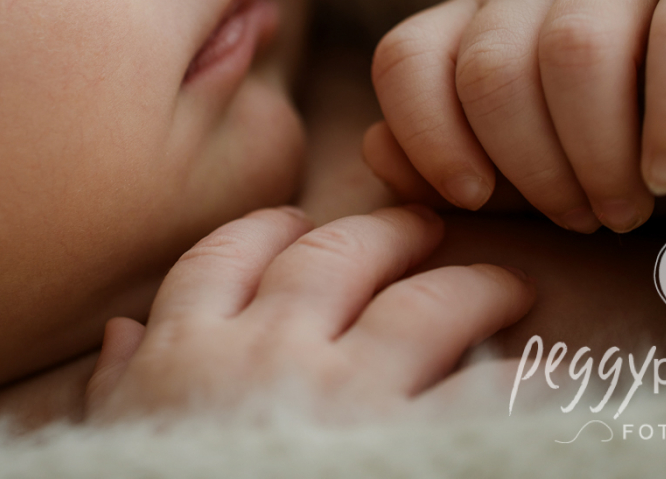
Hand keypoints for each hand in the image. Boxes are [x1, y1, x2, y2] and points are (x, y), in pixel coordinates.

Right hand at [84, 205, 532, 422]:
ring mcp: (347, 395)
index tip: (293, 223)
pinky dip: (525, 381)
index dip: (267, 232)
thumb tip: (121, 337)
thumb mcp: (112, 442)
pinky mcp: (411, 442)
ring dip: (470, 286)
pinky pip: (486, 394)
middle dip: (386, 234)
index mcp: (187, 350)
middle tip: (421, 226)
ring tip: (506, 285)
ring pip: (423, 306)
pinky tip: (553, 377)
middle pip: (337, 258)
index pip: (228, 256)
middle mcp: (269, 352)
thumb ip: (118, 386)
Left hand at [363, 0, 665, 233]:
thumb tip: (376, 148)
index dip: (427, 136)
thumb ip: (442, 167)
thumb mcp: (519, 177)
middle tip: (578, 220)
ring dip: (595, 152)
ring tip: (623, 207)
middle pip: (491, 67)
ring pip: (572, 50)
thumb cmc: (610, 158)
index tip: (472, 199)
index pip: (407, 58)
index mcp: (474, 20)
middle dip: (529, 165)